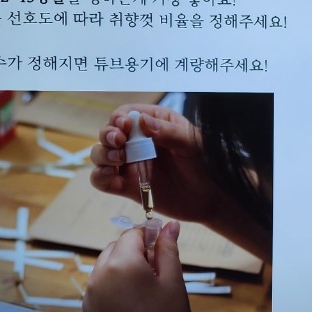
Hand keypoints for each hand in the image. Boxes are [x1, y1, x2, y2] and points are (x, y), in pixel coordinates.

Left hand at [82, 221, 190, 311]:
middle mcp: (100, 275)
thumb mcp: (173, 283)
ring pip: (107, 266)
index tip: (162, 245)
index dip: (149, 236)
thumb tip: (170, 226)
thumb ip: (169, 249)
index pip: (132, 233)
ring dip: (125, 269)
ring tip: (146, 292)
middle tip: (158, 272)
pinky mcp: (88, 309)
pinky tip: (133, 303)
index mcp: (121, 264)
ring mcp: (91, 294)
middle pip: (117, 248)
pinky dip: (115, 286)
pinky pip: (101, 286)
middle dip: (137, 253)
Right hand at [89, 104, 227, 226]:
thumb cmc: (206, 164)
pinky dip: (99, 176)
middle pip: (108, 132)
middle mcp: (138, 142)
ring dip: (102, 155)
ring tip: (119, 160)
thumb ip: (170, 132)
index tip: (126, 127)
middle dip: (108, 135)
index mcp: (154, 123)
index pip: (125, 114)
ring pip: (101, 155)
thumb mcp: (192, 144)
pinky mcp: (127, 187)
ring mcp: (130, 164)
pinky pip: (102, 180)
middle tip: (119, 142)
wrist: (212, 197)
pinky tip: (110, 175)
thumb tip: (141, 121)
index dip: (120, 118)